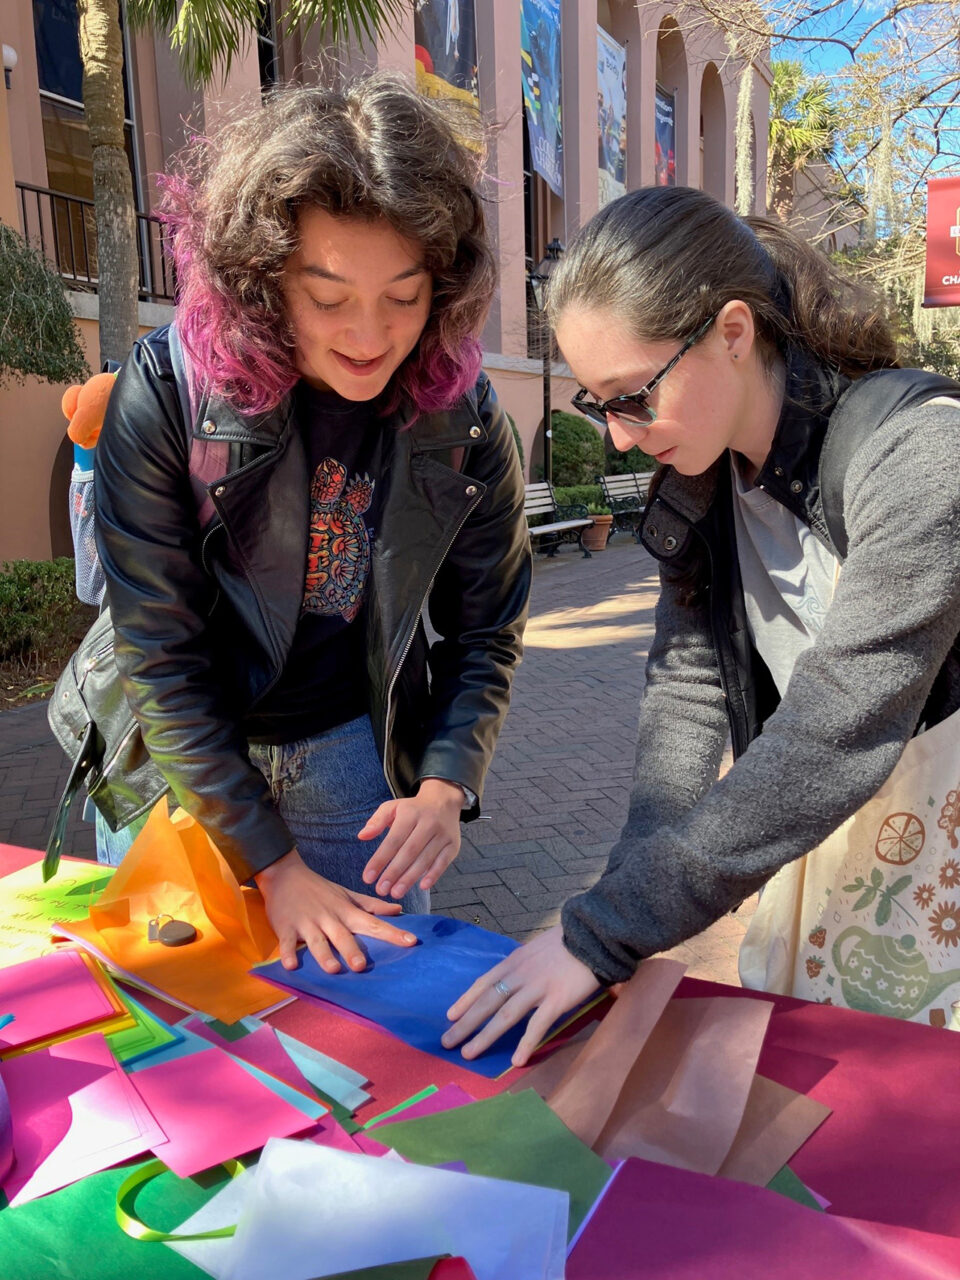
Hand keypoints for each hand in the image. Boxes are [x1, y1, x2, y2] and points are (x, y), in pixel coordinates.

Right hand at [255, 849, 416, 973]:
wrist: (285, 874)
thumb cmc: (320, 889)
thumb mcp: (347, 894)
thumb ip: (372, 905)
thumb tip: (398, 909)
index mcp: (346, 911)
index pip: (373, 923)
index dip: (392, 933)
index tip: (411, 941)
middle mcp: (328, 917)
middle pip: (342, 936)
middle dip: (352, 950)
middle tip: (361, 966)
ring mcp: (306, 923)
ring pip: (317, 941)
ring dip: (324, 955)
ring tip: (333, 970)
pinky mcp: (285, 927)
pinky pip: (286, 942)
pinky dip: (287, 953)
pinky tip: (290, 966)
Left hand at [359, 778, 462, 898]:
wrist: (444, 801)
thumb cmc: (412, 809)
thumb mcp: (392, 807)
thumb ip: (376, 821)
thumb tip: (361, 836)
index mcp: (410, 814)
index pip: (393, 840)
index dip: (380, 860)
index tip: (368, 877)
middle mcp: (428, 823)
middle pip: (409, 852)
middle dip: (394, 873)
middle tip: (381, 890)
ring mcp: (443, 835)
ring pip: (425, 860)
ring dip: (410, 878)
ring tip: (396, 892)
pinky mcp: (453, 845)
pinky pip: (443, 862)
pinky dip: (433, 875)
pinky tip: (422, 887)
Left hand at [442, 925, 600, 1067]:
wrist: (593, 935)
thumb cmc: (567, 942)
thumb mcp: (536, 949)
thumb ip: (523, 965)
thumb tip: (513, 979)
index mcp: (514, 961)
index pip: (483, 983)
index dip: (465, 1001)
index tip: (450, 1016)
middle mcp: (520, 974)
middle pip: (487, 1002)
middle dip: (465, 1024)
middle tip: (446, 1042)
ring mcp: (537, 987)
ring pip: (505, 1015)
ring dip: (484, 1037)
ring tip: (468, 1054)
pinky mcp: (557, 999)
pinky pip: (537, 1025)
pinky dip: (525, 1044)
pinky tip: (516, 1061)